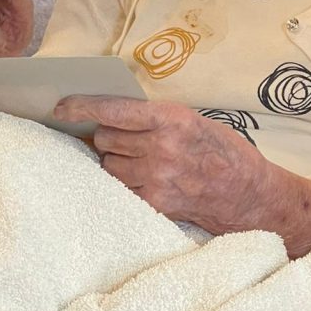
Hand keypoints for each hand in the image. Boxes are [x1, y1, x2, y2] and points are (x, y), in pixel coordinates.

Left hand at [54, 95, 310, 257]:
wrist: (250, 194)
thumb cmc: (223, 152)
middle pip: (105, 139)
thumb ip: (155, 118)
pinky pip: (122, 189)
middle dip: (109, 138)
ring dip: (117, 163)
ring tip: (142, 164)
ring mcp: (157, 178)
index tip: (60, 107)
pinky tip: (148, 182)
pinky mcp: (156, 203)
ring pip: (109, 166)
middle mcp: (161, 147)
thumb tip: (112, 116)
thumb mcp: (195, 121)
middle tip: (127, 141)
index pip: (112, 110)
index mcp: (171, 119)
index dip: (80, 107)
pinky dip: (128, 184)